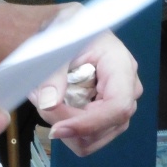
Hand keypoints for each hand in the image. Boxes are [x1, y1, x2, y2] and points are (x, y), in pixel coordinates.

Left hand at [29, 29, 141, 156]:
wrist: (73, 28)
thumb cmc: (70, 27)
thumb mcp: (58, 41)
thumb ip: (53, 72)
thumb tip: (48, 104)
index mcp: (122, 66)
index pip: (118, 106)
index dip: (88, 123)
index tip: (57, 129)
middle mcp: (129, 90)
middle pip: (103, 128)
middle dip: (66, 124)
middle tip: (37, 99)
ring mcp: (120, 106)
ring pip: (93, 139)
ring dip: (63, 126)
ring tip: (41, 97)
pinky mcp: (108, 116)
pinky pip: (87, 137)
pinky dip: (65, 127)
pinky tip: (51, 104)